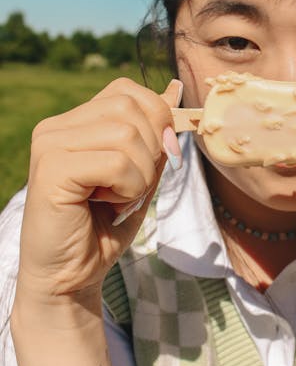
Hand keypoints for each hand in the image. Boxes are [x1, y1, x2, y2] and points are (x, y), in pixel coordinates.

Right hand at [17, 77, 182, 297]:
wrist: (71, 276)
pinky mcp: (51, 171)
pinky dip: (128, 190)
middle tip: (130, 187)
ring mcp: (49, 146)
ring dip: (139, 177)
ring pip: (127, 136)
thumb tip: (175, 89)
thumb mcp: (140, 173)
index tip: (155, 158)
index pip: (126, 91)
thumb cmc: (104, 226)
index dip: (155, 119)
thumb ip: (154, 135)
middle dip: (151, 151)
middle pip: (130, 108)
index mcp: (73, 122)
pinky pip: (116, 164)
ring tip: (116, 199)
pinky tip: (107, 206)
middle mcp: (55, 127)